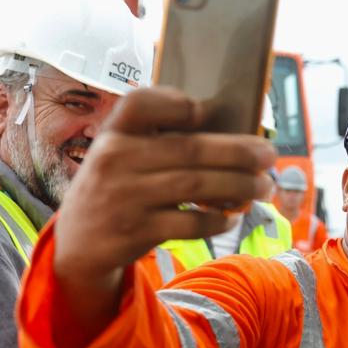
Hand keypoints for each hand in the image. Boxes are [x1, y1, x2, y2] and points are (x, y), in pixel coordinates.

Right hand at [55, 87, 275, 291]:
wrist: (76, 244)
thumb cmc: (116, 189)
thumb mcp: (120, 157)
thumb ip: (157, 141)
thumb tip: (230, 136)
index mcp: (113, 134)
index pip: (138, 104)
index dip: (174, 102)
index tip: (205, 110)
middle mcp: (114, 160)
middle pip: (189, 149)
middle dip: (238, 152)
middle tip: (270, 155)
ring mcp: (123, 197)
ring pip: (196, 185)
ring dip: (239, 185)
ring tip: (264, 187)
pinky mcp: (134, 231)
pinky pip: (189, 223)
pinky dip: (217, 219)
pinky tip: (231, 216)